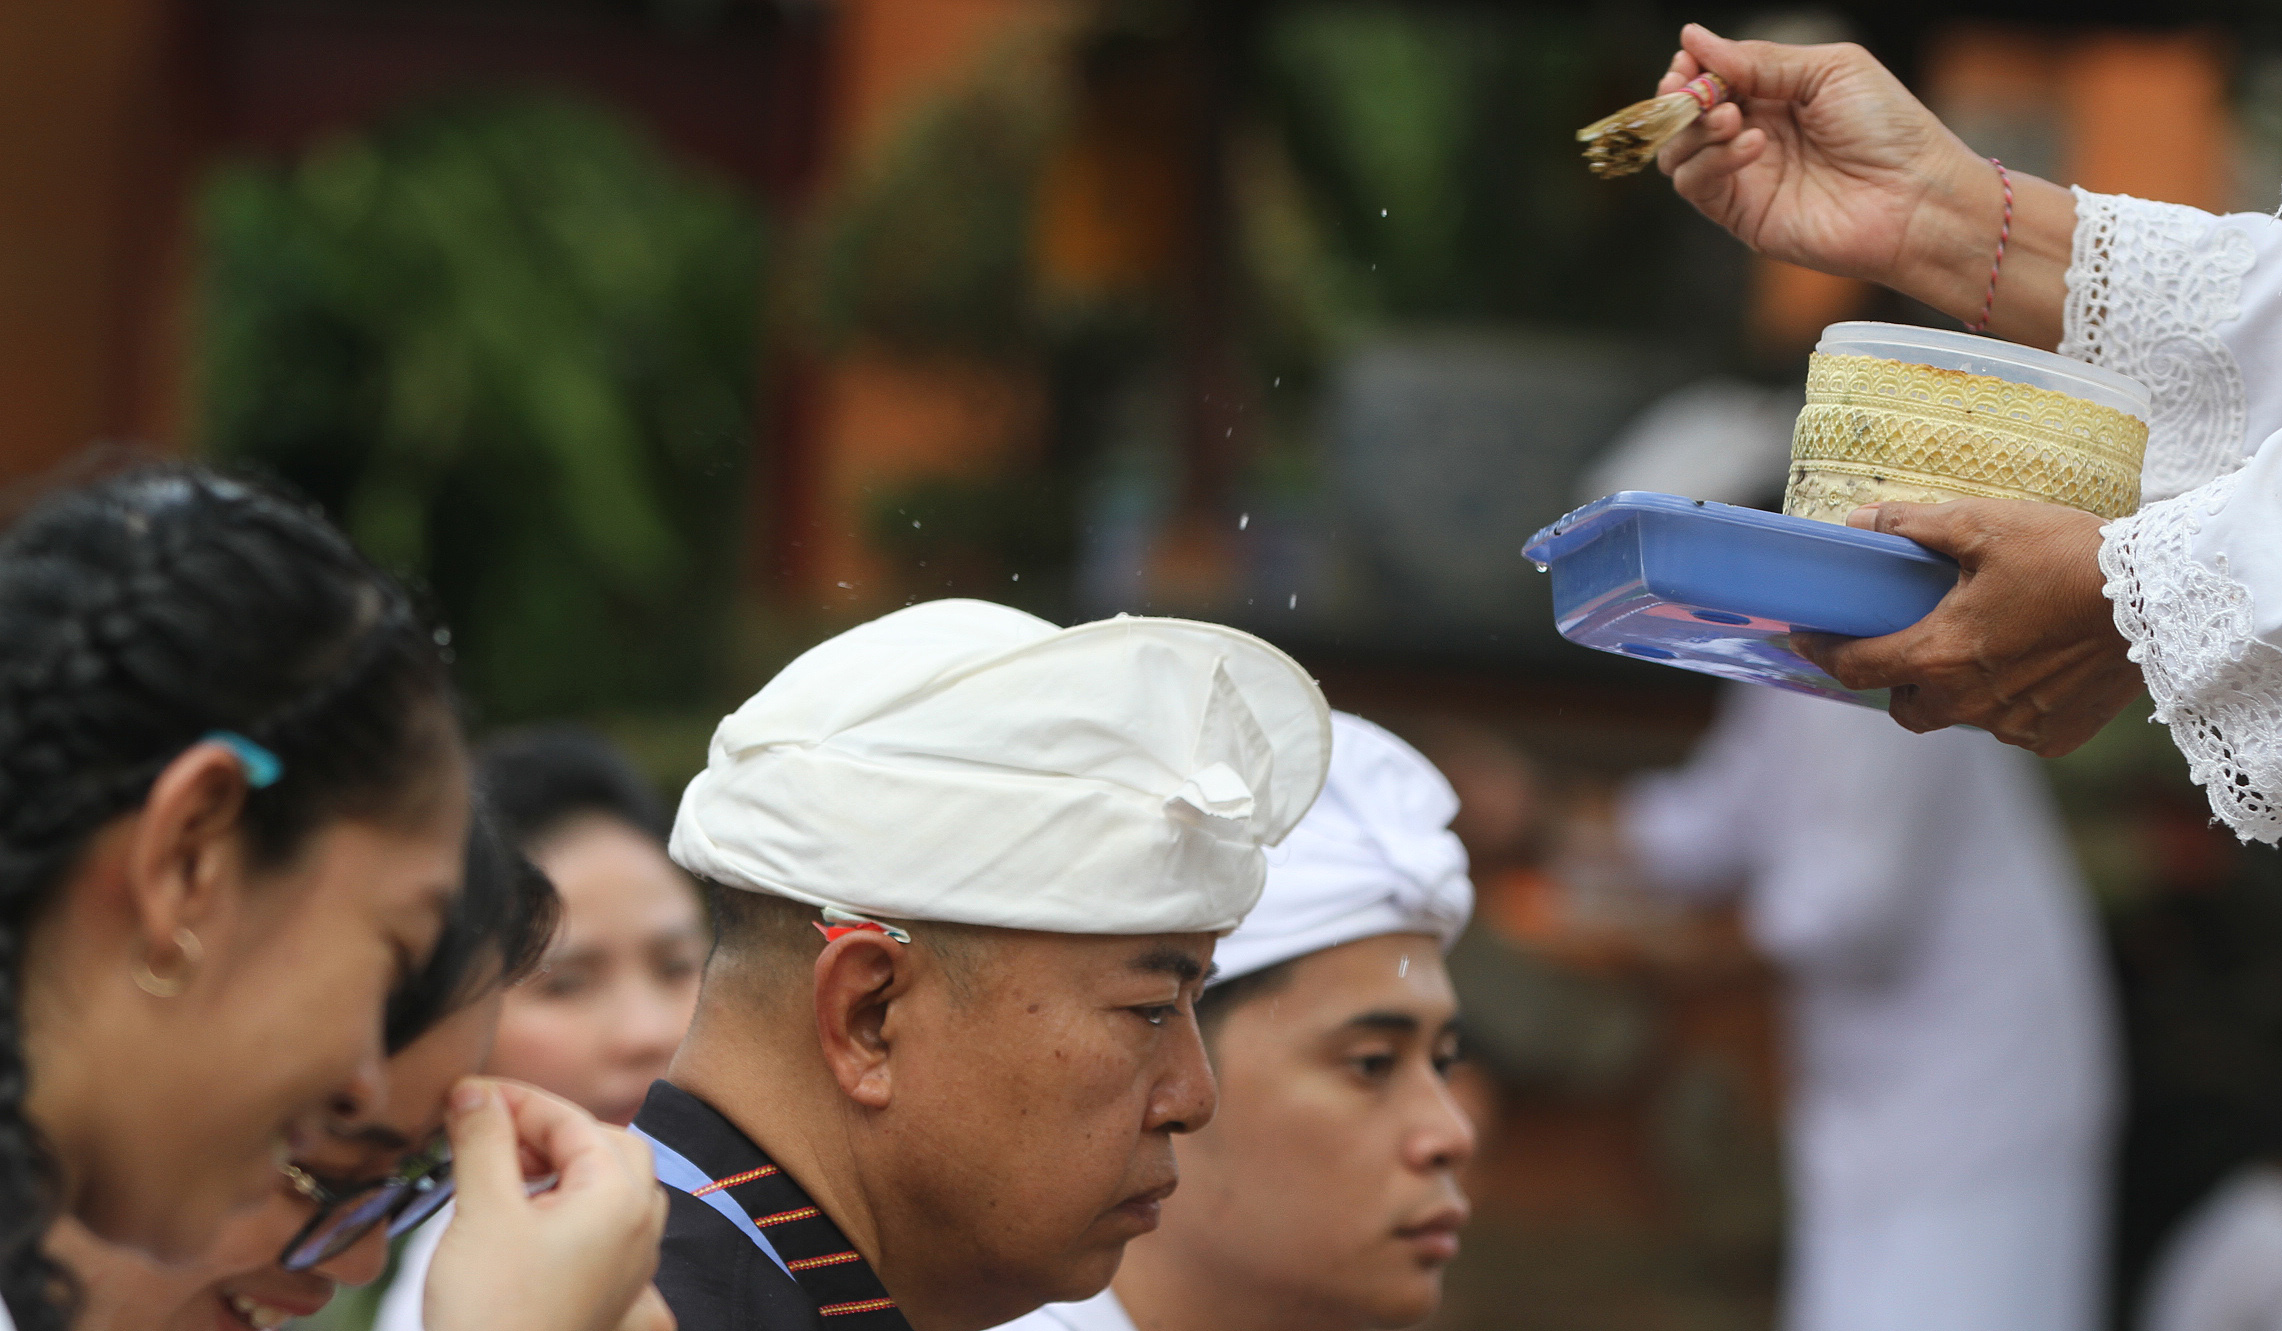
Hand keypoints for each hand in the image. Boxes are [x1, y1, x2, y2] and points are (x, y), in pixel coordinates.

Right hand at [425, 1078, 672, 1330]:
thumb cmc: (492, 1308)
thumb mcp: (481, 1210)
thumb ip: (483, 1140)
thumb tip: (474, 1090)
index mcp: (622, 1197)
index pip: (575, 1121)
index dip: (516, 1100)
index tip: (466, 1092)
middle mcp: (642, 1226)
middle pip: (607, 1146)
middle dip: (550, 1130)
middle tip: (490, 1130)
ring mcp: (632, 1265)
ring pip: (607, 1187)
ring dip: (558, 1167)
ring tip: (500, 1171)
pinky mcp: (609, 1294)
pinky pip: (600, 1227)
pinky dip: (563, 1205)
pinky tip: (518, 1217)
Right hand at [1653, 25, 2070, 343]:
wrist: (1916, 197)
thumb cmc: (1889, 128)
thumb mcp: (1829, 70)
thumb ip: (1761, 59)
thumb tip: (1693, 37)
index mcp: (1775, 95)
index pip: (1711, 77)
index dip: (1693, 66)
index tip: (1689, 57)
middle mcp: (1752, 134)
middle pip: (1685, 114)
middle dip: (1681, 95)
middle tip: (1690, 86)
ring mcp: (1744, 177)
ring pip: (1678, 151)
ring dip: (1692, 128)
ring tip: (1730, 115)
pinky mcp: (1741, 215)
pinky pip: (1696, 185)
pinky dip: (1711, 160)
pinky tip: (1753, 145)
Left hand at [1791, 500, 2144, 755]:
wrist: (2157, 597)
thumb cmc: (2065, 555)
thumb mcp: (1983, 525)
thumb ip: (1913, 525)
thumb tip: (1859, 521)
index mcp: (1938, 656)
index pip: (1854, 667)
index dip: (1822, 652)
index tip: (1804, 637)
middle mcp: (1967, 702)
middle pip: (1903, 706)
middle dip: (1893, 681)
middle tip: (1902, 645)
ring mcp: (2011, 725)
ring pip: (1958, 717)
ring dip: (1952, 692)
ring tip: (1972, 652)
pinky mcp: (2053, 737)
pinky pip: (2011, 726)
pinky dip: (2007, 703)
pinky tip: (2026, 669)